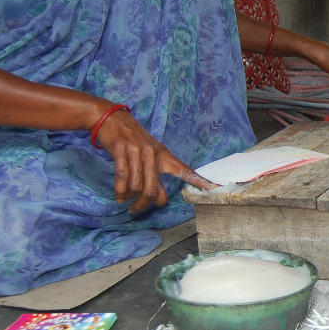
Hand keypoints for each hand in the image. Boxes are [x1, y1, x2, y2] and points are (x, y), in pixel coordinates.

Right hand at [94, 108, 217, 214]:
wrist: (112, 119)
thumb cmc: (133, 141)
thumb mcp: (150, 157)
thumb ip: (157, 178)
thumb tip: (160, 200)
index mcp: (165, 156)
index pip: (185, 171)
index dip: (200, 182)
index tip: (216, 190)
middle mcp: (154, 154)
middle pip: (153, 189)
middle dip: (143, 204)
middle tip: (136, 210)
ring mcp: (137, 151)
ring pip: (137, 186)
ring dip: (130, 197)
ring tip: (125, 199)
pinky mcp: (121, 149)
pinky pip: (122, 178)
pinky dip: (120, 191)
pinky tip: (118, 196)